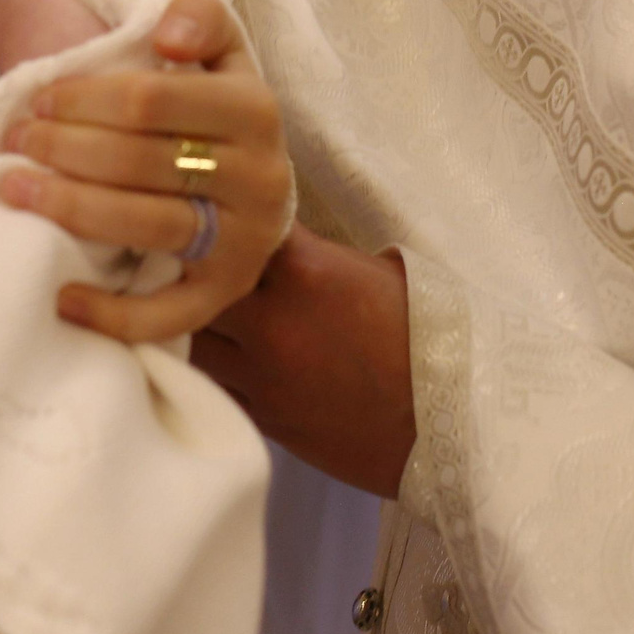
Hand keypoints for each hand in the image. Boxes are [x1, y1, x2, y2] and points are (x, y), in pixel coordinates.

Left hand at [0, 0, 289, 342]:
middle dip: (65, 149)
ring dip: (70, 209)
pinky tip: (62, 298)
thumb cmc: (214, 113)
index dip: (84, 99)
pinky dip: (113, 312)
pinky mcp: (226, 293)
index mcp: (255, 108)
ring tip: (15, 191)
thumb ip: (198, 16)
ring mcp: (245, 241)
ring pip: (148, 227)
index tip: (37, 100)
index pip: (152, 100)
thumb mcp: (219, 53)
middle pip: (141, 161)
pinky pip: (168, 314)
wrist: (257, 191)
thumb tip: (166, 35)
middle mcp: (261, 176)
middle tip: (15, 143)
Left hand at [193, 230, 415, 498]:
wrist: (454, 421)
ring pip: (188, 338)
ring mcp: (262, 375)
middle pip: (191, 283)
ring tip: (183, 306)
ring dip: (185, 320)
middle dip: (184, 269)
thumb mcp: (375, 270)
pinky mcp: (263, 418)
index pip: (231, 227)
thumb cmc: (427, 334)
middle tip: (179, 258)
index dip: (217, 220)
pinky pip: (209, 385)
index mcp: (303, 271)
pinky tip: (205, 354)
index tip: (210, 212)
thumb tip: (272, 239)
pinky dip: (201, 367)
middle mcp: (270, 322)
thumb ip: (313, 253)